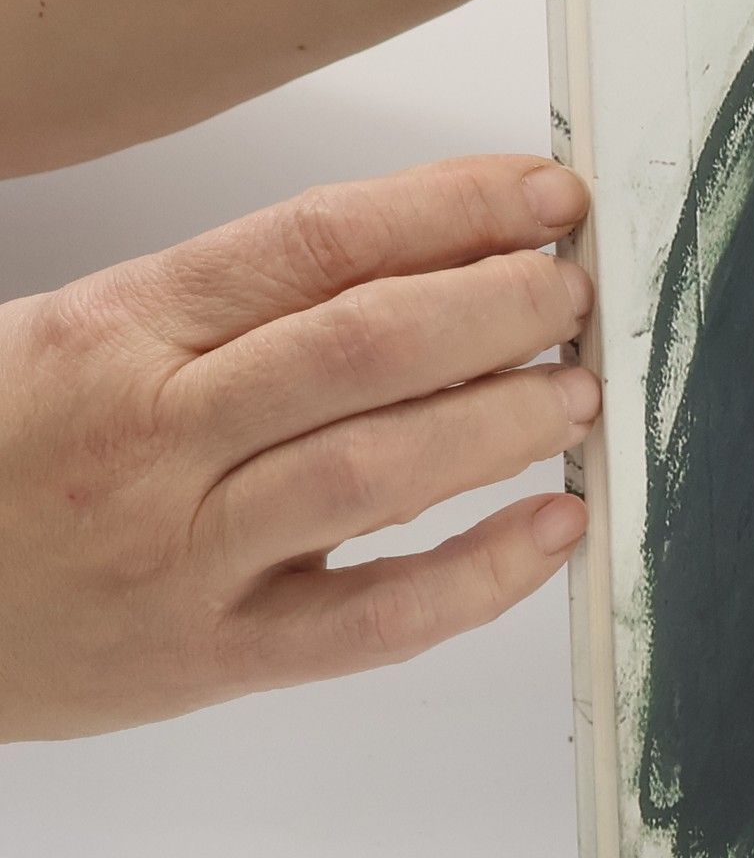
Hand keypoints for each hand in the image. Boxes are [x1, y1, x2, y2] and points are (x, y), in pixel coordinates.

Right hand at [0, 156, 598, 740]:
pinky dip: (478, 577)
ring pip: (374, 471)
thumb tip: (417, 261)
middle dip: (495, 308)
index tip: (544, 199)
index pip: (316, 243)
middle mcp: (156, 433)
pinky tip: (555, 530)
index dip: (451, 210)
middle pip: (361, 347)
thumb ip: (227, 303)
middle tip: (574, 292)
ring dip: (501, 423)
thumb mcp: (70, 334)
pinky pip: (370, 622)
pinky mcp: (211, 659)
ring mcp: (185, 554)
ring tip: (579, 391)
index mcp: (119, 329)